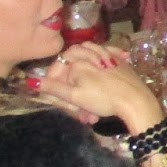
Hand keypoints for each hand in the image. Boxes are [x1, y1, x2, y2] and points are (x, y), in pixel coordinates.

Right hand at [32, 46, 163, 132]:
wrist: (137, 101)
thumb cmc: (104, 99)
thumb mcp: (74, 96)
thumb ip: (52, 87)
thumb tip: (29, 80)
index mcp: (78, 58)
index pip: (57, 68)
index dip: (54, 87)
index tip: (60, 103)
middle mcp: (92, 52)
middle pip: (72, 72)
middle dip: (73, 95)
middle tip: (79, 114)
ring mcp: (108, 55)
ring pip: (87, 73)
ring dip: (86, 95)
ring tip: (91, 113)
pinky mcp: (121, 62)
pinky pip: (103, 70)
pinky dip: (100, 85)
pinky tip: (102, 96)